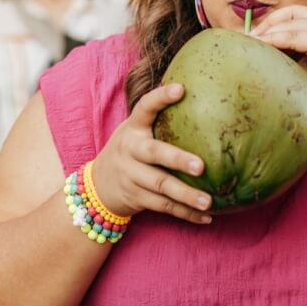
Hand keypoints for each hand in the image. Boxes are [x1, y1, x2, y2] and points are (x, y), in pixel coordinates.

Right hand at [90, 84, 212, 223]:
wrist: (97, 186)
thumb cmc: (130, 151)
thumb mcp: (136, 132)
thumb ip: (159, 122)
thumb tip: (206, 104)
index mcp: (133, 128)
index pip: (145, 107)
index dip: (161, 97)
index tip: (181, 89)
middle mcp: (130, 149)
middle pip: (154, 153)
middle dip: (177, 160)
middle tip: (201, 166)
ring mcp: (130, 175)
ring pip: (161, 185)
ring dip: (186, 195)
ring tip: (209, 201)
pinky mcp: (136, 197)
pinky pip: (163, 206)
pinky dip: (185, 213)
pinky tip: (205, 216)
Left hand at [251, 5, 306, 113]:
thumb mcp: (304, 66)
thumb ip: (289, 51)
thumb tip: (259, 44)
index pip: (297, 13)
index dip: (274, 20)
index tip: (255, 34)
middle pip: (294, 12)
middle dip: (269, 22)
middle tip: (250, 37)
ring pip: (293, 23)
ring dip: (269, 32)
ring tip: (251, 43)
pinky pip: (295, 37)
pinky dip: (275, 40)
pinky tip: (262, 47)